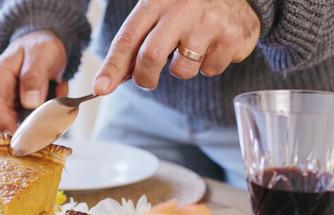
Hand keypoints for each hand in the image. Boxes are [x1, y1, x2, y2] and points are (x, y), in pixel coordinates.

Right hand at [0, 30, 68, 133]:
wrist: (47, 45)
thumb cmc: (39, 45)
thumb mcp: (40, 54)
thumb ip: (34, 75)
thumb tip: (30, 101)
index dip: (1, 121)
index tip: (17, 133)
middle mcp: (3, 92)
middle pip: (4, 118)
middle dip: (24, 126)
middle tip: (45, 126)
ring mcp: (14, 102)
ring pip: (22, 122)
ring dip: (42, 116)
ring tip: (59, 93)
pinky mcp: (26, 109)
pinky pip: (36, 118)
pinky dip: (51, 111)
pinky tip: (61, 90)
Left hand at [92, 0, 260, 93]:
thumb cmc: (188, 8)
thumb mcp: (159, 13)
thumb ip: (137, 42)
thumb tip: (110, 79)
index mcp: (156, 1)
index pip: (128, 38)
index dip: (112, 66)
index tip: (101, 88)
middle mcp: (181, 8)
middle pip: (151, 56)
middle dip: (144, 78)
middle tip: (147, 81)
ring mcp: (208, 22)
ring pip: (182, 70)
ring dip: (182, 69)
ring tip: (191, 49)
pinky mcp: (231, 35)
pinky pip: (210, 69)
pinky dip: (209, 65)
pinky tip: (214, 45)